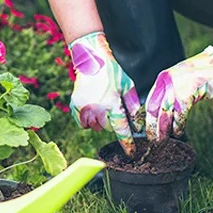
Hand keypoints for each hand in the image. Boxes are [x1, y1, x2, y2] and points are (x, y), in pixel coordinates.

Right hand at [69, 32, 140, 155]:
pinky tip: (91, 109)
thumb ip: (133, 107)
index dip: (127, 143)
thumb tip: (137, 125)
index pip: (121, 129)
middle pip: (107, 128)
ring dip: (100, 122)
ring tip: (102, 107)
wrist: (91, 60)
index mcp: (112, 103)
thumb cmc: (112, 72)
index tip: (131, 153)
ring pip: (94, 127)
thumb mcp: (128, 86)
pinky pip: (82, 123)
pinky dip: (88, 120)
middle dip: (112, 123)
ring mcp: (84, 107)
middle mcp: (97, 108)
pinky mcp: (75, 105)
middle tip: (113, 110)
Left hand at [145, 46, 212, 140]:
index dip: (146, 117)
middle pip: (154, 109)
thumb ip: (169, 91)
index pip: (149, 101)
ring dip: (163, 130)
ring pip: (165, 113)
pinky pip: (180, 114)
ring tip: (162, 140)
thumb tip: (161, 109)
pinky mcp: (189, 93)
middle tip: (151, 139)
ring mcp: (177, 88)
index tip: (144, 129)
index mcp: (162, 79)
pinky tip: (177, 132)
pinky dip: (178, 126)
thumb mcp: (179, 79)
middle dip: (152, 127)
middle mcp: (167, 83)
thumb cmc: (199, 74)